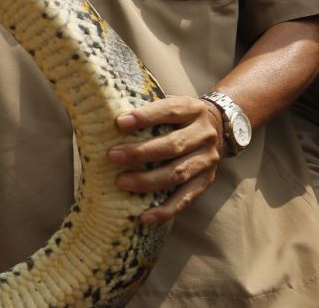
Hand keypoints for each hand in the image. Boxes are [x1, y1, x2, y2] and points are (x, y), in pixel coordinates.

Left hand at [107, 95, 224, 223]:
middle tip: (112, 156)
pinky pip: (186, 198)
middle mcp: (204, 134)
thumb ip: (145, 106)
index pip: (169, 110)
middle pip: (173, 145)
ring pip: (178, 173)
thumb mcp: (168, 103)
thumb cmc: (176, 117)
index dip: (145, 117)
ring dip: (148, 180)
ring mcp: (208, 160)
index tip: (119, 123)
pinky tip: (145, 217)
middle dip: (140, 152)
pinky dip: (166, 210)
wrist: (219, 128)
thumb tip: (101, 111)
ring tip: (122, 182)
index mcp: (192, 109)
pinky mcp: (206, 181)